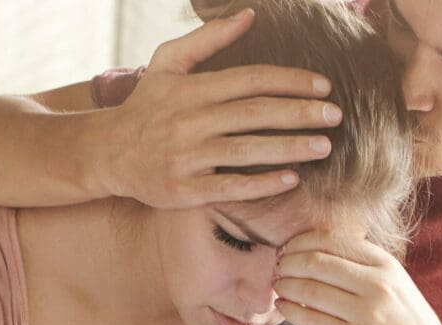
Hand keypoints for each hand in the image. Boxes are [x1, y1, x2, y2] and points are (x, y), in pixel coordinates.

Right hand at [87, 8, 343, 208]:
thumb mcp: (168, 64)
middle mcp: (189, 120)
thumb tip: (250, 14)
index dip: (290, 81)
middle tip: (336, 115)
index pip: (250, 79)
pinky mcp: (184, 189)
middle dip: (299, 113)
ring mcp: (186, 157)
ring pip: (246, 150)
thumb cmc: (146, 107)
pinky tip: (291, 179)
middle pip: (254, 113)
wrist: (105, 153)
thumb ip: (208, 39)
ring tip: (324, 146)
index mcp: (192, 88)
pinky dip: (261, 183)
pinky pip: (229, 186)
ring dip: (289, 147)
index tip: (323, 85)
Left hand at [274, 231, 441, 324]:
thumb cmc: (401, 317)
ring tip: (278, 286)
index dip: (302, 241)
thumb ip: (362, 262)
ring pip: (311, 291)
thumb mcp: (393, 281)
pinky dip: (290, 311)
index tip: (288, 248)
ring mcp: (368, 313)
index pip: (333, 239)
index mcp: (386, 264)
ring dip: (286, 286)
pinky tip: (283, 307)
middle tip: (278, 267)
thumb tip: (312, 246)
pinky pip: (312, 320)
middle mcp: (378, 285)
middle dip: (289, 263)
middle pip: (317, 262)